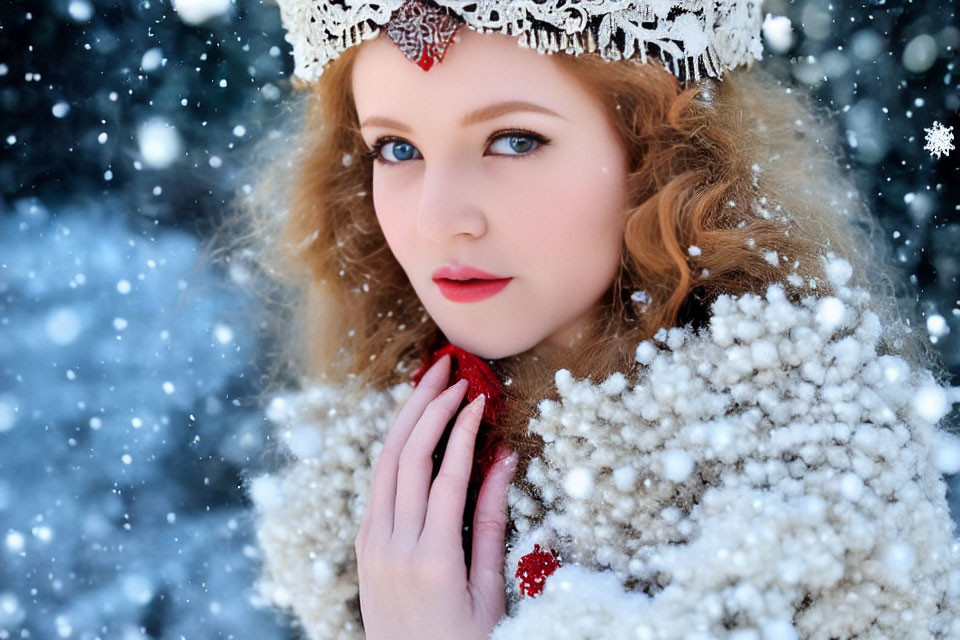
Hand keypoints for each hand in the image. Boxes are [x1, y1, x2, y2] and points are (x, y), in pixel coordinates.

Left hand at [355, 354, 517, 639]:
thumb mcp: (489, 590)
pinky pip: (377, 486)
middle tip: (449, 369)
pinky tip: (413, 429)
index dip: (463, 429)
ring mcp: (372, 545)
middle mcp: (394, 546)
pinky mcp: (364, 546)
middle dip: (427, 405)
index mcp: (433, 559)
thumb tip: (504, 460)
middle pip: (405, 456)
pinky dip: (395, 449)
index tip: (479, 396)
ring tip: (428, 383)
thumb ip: (492, 522)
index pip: (446, 474)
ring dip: (406, 418)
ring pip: (383, 464)